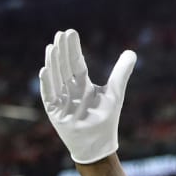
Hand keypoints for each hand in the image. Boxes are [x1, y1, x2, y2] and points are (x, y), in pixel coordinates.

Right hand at [39, 29, 136, 164]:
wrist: (99, 144)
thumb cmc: (106, 119)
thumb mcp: (115, 92)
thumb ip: (121, 72)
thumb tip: (131, 52)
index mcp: (82, 85)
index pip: (76, 63)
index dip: (73, 48)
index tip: (70, 32)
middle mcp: (69, 90)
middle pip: (65, 67)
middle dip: (62, 51)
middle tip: (60, 33)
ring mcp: (61, 100)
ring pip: (56, 77)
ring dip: (53, 62)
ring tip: (52, 47)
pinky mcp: (55, 112)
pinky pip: (49, 95)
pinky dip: (47, 83)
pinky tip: (44, 69)